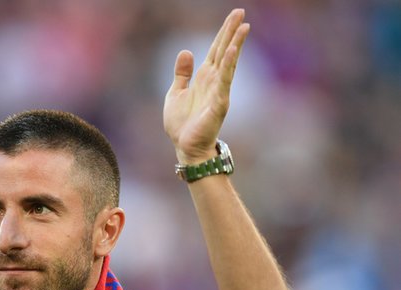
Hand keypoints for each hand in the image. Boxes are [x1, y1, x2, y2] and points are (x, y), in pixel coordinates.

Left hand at [163, 9, 249, 163]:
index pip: (216, 49)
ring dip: (235, 45)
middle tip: (241, 12)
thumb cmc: (181, 123)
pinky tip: (232, 52)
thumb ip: (182, 73)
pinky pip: (224, 82)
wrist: (185, 146)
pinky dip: (229, 67)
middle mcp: (214, 81)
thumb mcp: (176, 92)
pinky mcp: (218, 103)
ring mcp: (218, 91)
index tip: (235, 15)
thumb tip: (186, 51)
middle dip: (232, 32)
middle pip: (224, 51)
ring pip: (228, 63)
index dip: (224, 32)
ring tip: (243, 27)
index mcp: (203, 77)